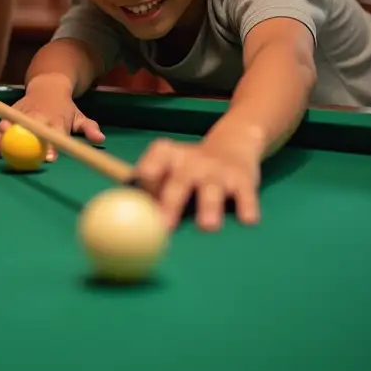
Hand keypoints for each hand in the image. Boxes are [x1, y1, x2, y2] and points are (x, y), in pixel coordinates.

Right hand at [0, 79, 103, 161]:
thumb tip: (100, 139)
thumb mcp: (79, 115)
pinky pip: (0, 128)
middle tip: (17, 157)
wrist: (48, 85)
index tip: (50, 158)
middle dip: (24, 144)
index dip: (52, 146)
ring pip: (10, 128)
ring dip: (0, 142)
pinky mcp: (11, 114)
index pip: (55, 133)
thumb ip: (89, 128)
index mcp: (56, 120)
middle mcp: (38, 117)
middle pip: (29, 131)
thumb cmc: (64, 107)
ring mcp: (23, 115)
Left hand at [134, 132, 260, 231]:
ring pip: (212, 189)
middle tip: (164, 226)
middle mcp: (191, 161)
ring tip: (208, 226)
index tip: (141, 192)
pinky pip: (245, 195)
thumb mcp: (169, 168)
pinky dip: (247, 207)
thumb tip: (122, 220)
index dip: (146, 178)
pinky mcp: (243, 180)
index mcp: (167, 156)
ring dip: (209, 207)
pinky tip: (248, 221)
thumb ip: (149, 189)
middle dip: (171, 203)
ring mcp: (217, 171)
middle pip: (179, 181)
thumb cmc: (190, 168)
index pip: (152, 166)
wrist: (233, 145)